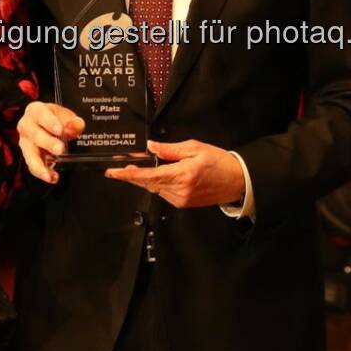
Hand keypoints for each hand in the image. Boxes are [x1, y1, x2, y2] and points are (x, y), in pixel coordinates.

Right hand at [17, 101, 84, 183]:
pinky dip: (43, 173)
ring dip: (40, 166)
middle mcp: (26, 126)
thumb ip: (72, 121)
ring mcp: (25, 142)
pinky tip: (53, 177)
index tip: (59, 130)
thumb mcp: (65, 116)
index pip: (41, 115)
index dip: (50, 122)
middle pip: (34, 134)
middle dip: (47, 143)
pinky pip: (33, 166)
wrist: (47, 124)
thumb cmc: (54, 118)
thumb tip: (77, 124)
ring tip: (50, 175)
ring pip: (29, 154)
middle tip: (60, 149)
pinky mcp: (28, 156)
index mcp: (35, 111)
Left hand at [105, 140, 245, 208]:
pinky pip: (164, 193)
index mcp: (181, 175)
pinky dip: (158, 184)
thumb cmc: (219, 162)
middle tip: (121, 169)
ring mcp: (181, 199)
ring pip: (155, 189)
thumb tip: (151, 147)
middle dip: (134, 176)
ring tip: (142, 168)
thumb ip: (170, 149)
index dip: (128, 175)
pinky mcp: (183, 203)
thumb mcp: (194, 148)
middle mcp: (179, 191)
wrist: (237, 180)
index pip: (148, 176)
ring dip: (147, 179)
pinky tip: (161, 176)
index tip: (114, 173)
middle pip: (148, 184)